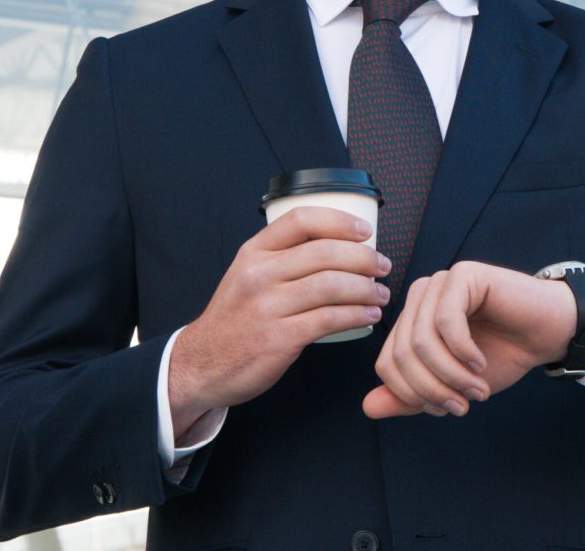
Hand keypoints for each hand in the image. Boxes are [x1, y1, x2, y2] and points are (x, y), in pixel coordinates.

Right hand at [169, 206, 389, 434]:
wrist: (202, 363)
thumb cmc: (235, 319)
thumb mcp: (247, 275)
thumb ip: (283, 259)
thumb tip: (339, 249)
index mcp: (254, 252)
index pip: (302, 220)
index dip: (340, 221)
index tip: (365, 232)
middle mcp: (259, 273)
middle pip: (325, 252)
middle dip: (364, 258)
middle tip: (383, 266)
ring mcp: (268, 306)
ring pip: (331, 285)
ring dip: (366, 288)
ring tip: (381, 294)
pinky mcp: (278, 338)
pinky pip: (328, 319)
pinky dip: (356, 315)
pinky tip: (369, 315)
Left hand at [362, 260, 575, 418]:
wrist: (546, 334)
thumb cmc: (502, 355)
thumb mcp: (451, 385)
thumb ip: (412, 397)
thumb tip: (367, 408)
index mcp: (411, 320)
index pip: (387, 363)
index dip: (413, 394)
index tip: (448, 409)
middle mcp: (419, 298)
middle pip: (401, 353)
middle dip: (432, 388)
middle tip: (463, 405)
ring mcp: (439, 283)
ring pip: (421, 340)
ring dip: (450, 375)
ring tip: (477, 389)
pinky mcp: (463, 274)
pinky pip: (446, 320)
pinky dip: (463, 352)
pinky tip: (480, 362)